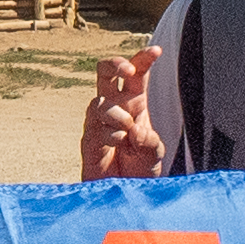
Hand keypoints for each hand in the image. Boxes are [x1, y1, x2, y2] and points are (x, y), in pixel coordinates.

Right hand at [80, 45, 166, 179]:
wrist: (126, 193)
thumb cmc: (140, 168)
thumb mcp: (154, 153)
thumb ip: (148, 141)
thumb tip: (134, 129)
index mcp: (134, 102)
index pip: (137, 74)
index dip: (143, 59)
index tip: (156, 51)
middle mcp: (114, 107)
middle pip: (105, 72)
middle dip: (115, 65)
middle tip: (128, 71)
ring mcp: (98, 122)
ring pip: (99, 101)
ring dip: (116, 114)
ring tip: (126, 131)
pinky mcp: (88, 140)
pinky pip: (94, 127)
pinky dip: (110, 134)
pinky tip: (118, 143)